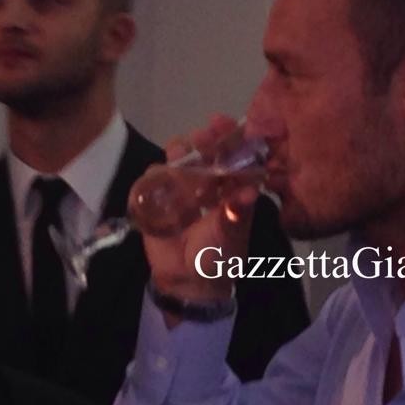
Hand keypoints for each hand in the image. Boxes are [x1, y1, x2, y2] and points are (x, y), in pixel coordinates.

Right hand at [140, 115, 258, 318]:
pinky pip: (154, 178)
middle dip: (205, 139)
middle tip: (204, 134)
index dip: (230, 137)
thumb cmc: (219, 254)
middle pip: (205, 149)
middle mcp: (208, 180)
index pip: (232, 154)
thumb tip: (250, 192)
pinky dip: (156, 173)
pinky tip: (161, 175)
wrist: (188, 279)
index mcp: (232, 185)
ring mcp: (182, 185)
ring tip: (181, 153)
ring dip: (181, 152)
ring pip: (179, 159)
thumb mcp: (230, 233)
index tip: (227, 125)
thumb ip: (236, 212)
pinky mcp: (157, 196)